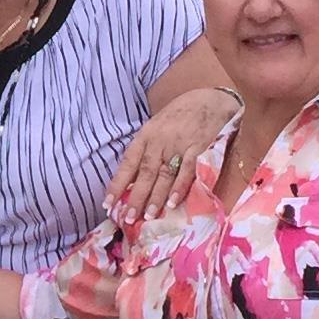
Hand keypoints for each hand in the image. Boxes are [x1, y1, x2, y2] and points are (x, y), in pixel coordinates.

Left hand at [106, 88, 237, 221]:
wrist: (210, 100)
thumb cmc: (180, 117)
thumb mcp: (156, 129)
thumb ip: (145, 152)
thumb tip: (130, 182)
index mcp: (146, 136)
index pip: (128, 163)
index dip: (117, 184)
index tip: (108, 204)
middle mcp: (160, 141)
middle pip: (145, 172)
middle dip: (136, 196)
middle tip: (129, 218)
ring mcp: (179, 144)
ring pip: (165, 174)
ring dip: (156, 197)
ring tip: (148, 216)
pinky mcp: (199, 148)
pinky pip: (188, 170)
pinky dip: (180, 187)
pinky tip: (173, 203)